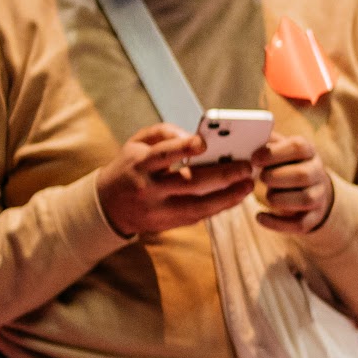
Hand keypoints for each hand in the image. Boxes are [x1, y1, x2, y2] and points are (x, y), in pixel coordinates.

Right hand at [95, 124, 255, 236]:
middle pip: (189, 183)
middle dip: (222, 174)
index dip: (183, 148)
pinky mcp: (168, 224)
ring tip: (248, 184)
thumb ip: (163, 133)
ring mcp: (159, 210)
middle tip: (247, 166)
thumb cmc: (130, 167)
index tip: (204, 142)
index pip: (162, 155)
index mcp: (139, 164)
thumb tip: (193, 137)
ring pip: (198, 205)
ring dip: (228, 196)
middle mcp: (149, 188)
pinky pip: (199, 216)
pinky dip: (220, 206)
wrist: (108, 206)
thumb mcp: (136, 144)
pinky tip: (237, 196)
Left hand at [254, 132, 333, 233]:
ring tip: (267, 196)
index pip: (299, 147)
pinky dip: (277, 223)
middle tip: (261, 177)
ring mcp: (318, 196)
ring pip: (305, 199)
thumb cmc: (285, 166)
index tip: (254, 158)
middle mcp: (317, 173)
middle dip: (277, 177)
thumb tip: (244, 136)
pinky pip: (300, 224)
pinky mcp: (313, 217)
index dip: (275, 153)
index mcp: (308, 152)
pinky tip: (260, 217)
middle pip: (303, 175)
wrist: (311, 189)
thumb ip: (265, 142)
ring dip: (280, 199)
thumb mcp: (280, 150)